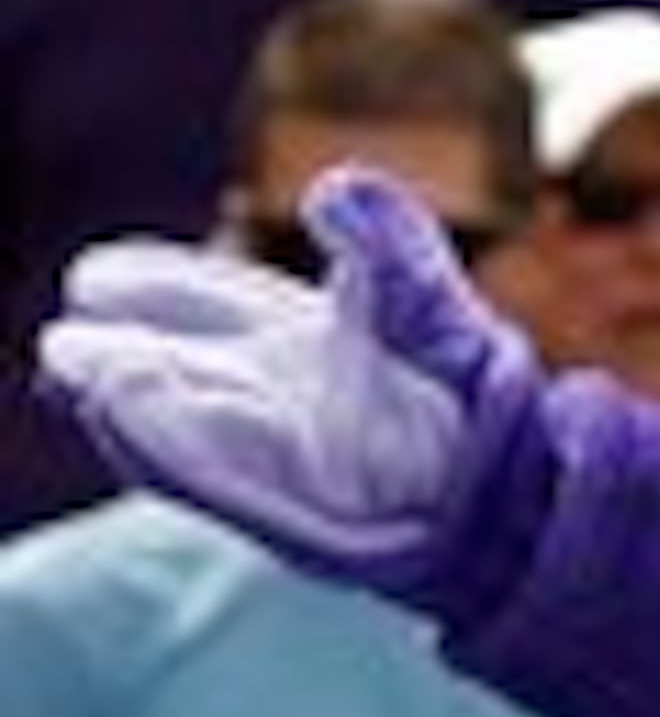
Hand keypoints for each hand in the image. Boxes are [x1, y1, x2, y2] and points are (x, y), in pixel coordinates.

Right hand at [42, 169, 526, 598]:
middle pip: (181, 371)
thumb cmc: (475, 391)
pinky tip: (134, 418)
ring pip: (193, 433)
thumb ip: (383, 238)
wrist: (530, 493)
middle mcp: (276, 403)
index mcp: (291, 344)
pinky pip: (229, 488)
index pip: (204, 306)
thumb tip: (332, 190)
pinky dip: (182, 456)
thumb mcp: (426, 295)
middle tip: (72, 343)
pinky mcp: (309, 526)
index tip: (97, 279)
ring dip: (139, 410)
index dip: (152, 291)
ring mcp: (287, 468)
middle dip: (127, 356)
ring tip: (95, 379)